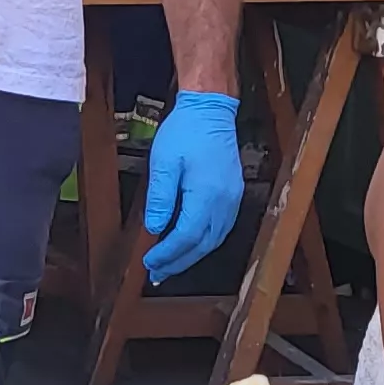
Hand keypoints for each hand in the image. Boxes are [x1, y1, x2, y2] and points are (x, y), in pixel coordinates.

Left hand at [143, 92, 244, 284]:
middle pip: (203, 245)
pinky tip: (191, 245)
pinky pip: (221, 228)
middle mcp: (224, 202)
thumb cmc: (185, 131)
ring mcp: (233, 199)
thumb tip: (154, 228)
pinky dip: (205, 242)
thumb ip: (160, 198)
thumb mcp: (163, 162)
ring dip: (193, 256)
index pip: (186, 236)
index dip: (167, 253)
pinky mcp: (234, 194)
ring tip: (171, 265)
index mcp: (206, 195)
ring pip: (214, 240)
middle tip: (158, 273)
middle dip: (179, 262)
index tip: (149, 262)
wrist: (211, 110)